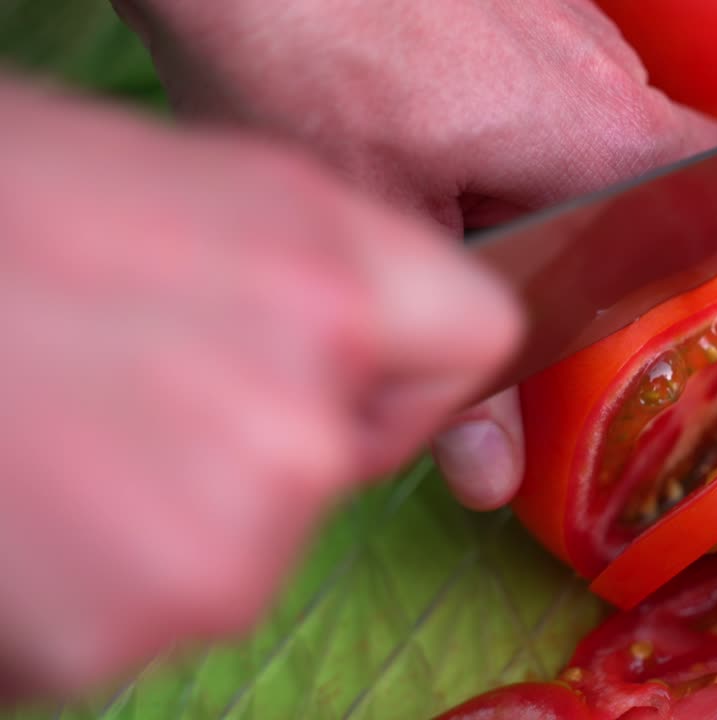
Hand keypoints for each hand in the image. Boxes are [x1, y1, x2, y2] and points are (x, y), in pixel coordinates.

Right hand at [0, 77, 520, 699]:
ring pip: (251, 537)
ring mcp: (227, 536)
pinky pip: (154, 605)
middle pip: (349, 451)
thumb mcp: (171, 185)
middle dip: (265, 435)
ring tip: (55, 434)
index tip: (356, 364)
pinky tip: (28, 502)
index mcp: (324, 274)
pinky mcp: (135, 625)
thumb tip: (359, 331)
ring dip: (167, 507)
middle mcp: (303, 411)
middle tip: (131, 385)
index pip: (473, 335)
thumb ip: (302, 265)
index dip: (411, 356)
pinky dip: (94, 576)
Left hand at [115, 0, 716, 508]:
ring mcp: (566, 22)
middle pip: (659, 184)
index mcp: (603, 134)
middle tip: (555, 314)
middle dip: (610, 254)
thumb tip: (495, 481)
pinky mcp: (518, 4)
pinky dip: (515, 142)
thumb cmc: (305, 54)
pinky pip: (553, 92)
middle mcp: (608, 68)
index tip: (707, 313)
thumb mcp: (387, 230)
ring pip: (600, 140)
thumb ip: (463, 356)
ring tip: (466, 224)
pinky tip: (429, 150)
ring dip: (557, 198)